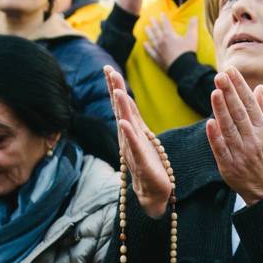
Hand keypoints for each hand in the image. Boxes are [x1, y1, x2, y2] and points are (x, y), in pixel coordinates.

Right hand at [105, 65, 171, 217]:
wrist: (152, 193)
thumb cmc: (149, 165)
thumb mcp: (142, 136)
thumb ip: (133, 117)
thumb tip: (124, 97)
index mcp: (132, 131)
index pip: (123, 105)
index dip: (116, 87)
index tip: (109, 69)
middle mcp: (129, 138)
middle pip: (121, 110)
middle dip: (115, 90)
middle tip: (109, 71)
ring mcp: (133, 150)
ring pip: (126, 125)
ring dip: (121, 107)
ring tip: (118, 91)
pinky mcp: (142, 162)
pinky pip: (134, 146)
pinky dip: (129, 135)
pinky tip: (123, 123)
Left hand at [144, 14, 197, 71]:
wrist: (183, 68)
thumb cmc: (187, 52)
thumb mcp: (192, 37)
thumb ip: (193, 26)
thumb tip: (195, 16)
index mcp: (170, 35)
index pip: (166, 24)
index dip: (164, 18)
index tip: (161, 14)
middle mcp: (162, 41)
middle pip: (157, 30)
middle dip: (154, 23)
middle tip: (150, 18)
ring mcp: (159, 50)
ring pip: (152, 39)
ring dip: (149, 33)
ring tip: (146, 28)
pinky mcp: (158, 59)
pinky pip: (151, 52)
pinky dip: (147, 48)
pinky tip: (144, 44)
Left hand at [206, 66, 262, 204]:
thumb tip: (259, 88)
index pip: (250, 103)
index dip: (240, 86)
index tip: (230, 70)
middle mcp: (254, 140)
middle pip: (239, 112)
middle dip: (229, 92)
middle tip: (219, 75)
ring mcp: (241, 153)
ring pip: (229, 128)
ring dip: (221, 109)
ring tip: (214, 91)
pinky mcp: (229, 166)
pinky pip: (221, 149)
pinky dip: (215, 136)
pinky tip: (210, 122)